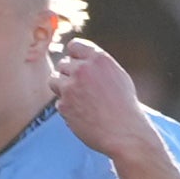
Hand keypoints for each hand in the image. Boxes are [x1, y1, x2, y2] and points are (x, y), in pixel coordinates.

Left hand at [51, 36, 155, 161]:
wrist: (125, 132)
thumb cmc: (125, 106)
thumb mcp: (117, 76)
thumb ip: (97, 66)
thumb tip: (80, 58)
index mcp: (99, 59)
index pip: (74, 46)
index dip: (74, 56)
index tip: (78, 67)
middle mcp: (83, 69)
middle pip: (63, 64)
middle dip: (69, 75)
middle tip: (83, 90)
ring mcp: (71, 86)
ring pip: (54, 80)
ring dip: (63, 89)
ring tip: (80, 100)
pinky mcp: (64, 104)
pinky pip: (58, 102)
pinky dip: (67, 108)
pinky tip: (83, 115)